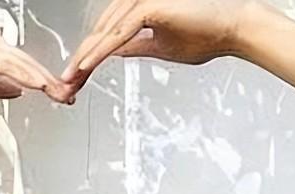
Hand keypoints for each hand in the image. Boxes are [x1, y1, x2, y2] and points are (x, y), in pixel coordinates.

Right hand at [0, 28, 72, 105]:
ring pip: (20, 63)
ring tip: (59, 93)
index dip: (44, 78)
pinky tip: (38, 86)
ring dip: (42, 79)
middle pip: (27, 61)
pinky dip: (24, 76)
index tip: (61, 93)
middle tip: (69, 95)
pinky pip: (5, 67)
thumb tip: (18, 90)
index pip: (24, 62)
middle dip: (50, 80)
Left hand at [62, 0, 257, 89]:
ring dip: (86, 56)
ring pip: (105, 32)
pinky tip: (89, 64)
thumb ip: (135, 47)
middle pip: (100, 32)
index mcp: (138, 11)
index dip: (89, 58)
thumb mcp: (160, 47)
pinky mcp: (150, 6)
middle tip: (65, 84)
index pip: (106, 36)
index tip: (76, 80)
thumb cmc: (204, 36)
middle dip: (81, 60)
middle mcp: (136, 2)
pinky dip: (101, 50)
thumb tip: (116, 53)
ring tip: (71, 77)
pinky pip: (119, 32)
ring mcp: (142, 1)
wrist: (229, 30)